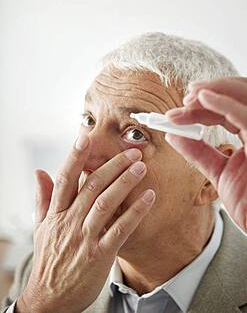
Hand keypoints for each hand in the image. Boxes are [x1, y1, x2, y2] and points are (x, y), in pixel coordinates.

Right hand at [16, 135, 154, 312]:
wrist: (50, 297)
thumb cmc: (48, 259)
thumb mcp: (40, 227)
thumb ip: (43, 197)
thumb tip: (39, 171)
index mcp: (56, 213)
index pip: (65, 179)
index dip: (75, 157)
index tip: (86, 138)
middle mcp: (70, 222)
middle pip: (92, 186)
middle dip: (113, 165)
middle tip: (132, 152)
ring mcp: (85, 238)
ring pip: (106, 203)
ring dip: (125, 183)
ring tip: (141, 167)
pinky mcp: (100, 255)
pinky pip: (120, 230)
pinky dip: (135, 212)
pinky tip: (149, 197)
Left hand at [165, 77, 246, 231]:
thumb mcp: (218, 171)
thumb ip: (198, 152)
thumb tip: (172, 135)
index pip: (225, 112)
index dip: (201, 108)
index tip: (175, 114)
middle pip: (234, 98)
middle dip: (208, 94)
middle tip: (183, 100)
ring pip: (240, 98)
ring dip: (214, 92)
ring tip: (189, 96)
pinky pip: (245, 116)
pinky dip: (223, 103)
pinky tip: (202, 98)